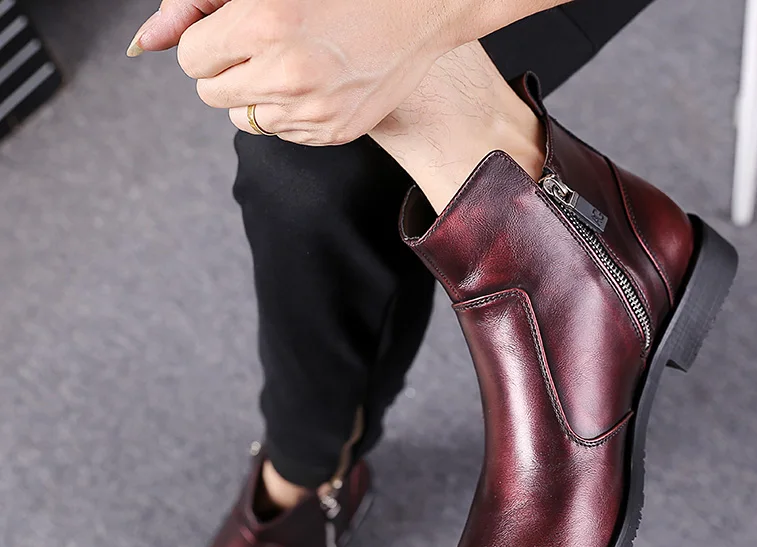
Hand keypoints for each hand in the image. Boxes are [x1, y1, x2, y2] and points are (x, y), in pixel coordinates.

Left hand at [128, 0, 474, 144]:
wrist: (421, 10)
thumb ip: (200, 2)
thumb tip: (144, 42)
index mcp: (266, 21)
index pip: (192, 59)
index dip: (208, 41)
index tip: (232, 30)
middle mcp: (287, 74)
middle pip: (211, 95)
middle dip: (225, 70)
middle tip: (263, 45)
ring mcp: (312, 110)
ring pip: (244, 119)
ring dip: (255, 93)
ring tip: (294, 63)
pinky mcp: (333, 133)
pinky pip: (282, 133)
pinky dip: (288, 111)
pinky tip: (316, 83)